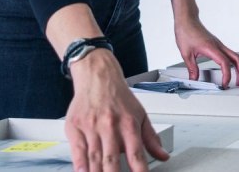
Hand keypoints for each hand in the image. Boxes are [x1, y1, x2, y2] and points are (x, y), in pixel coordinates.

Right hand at [63, 50, 169, 171]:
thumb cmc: (119, 96)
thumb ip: (151, 138)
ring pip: (94, 158)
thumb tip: (163, 155)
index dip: (140, 171)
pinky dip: (80, 165)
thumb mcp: (140, 114)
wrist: (98, 76)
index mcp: (129, 124)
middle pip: (112, 160)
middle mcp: (110, 126)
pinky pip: (77, 151)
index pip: (136, 154)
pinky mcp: (76, 127)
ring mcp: (92, 127)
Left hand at [174, 16, 238, 87]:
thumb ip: (192, 68)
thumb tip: (194, 79)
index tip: (224, 84)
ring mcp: (219, 45)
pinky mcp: (217, 45)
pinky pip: (230, 55)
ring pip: (236, 56)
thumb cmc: (186, 32)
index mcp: (211, 48)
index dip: (227, 75)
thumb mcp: (186, 53)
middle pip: (237, 59)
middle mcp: (218, 46)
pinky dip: (234, 64)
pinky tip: (231, 70)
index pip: (224, 62)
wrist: (186, 20)